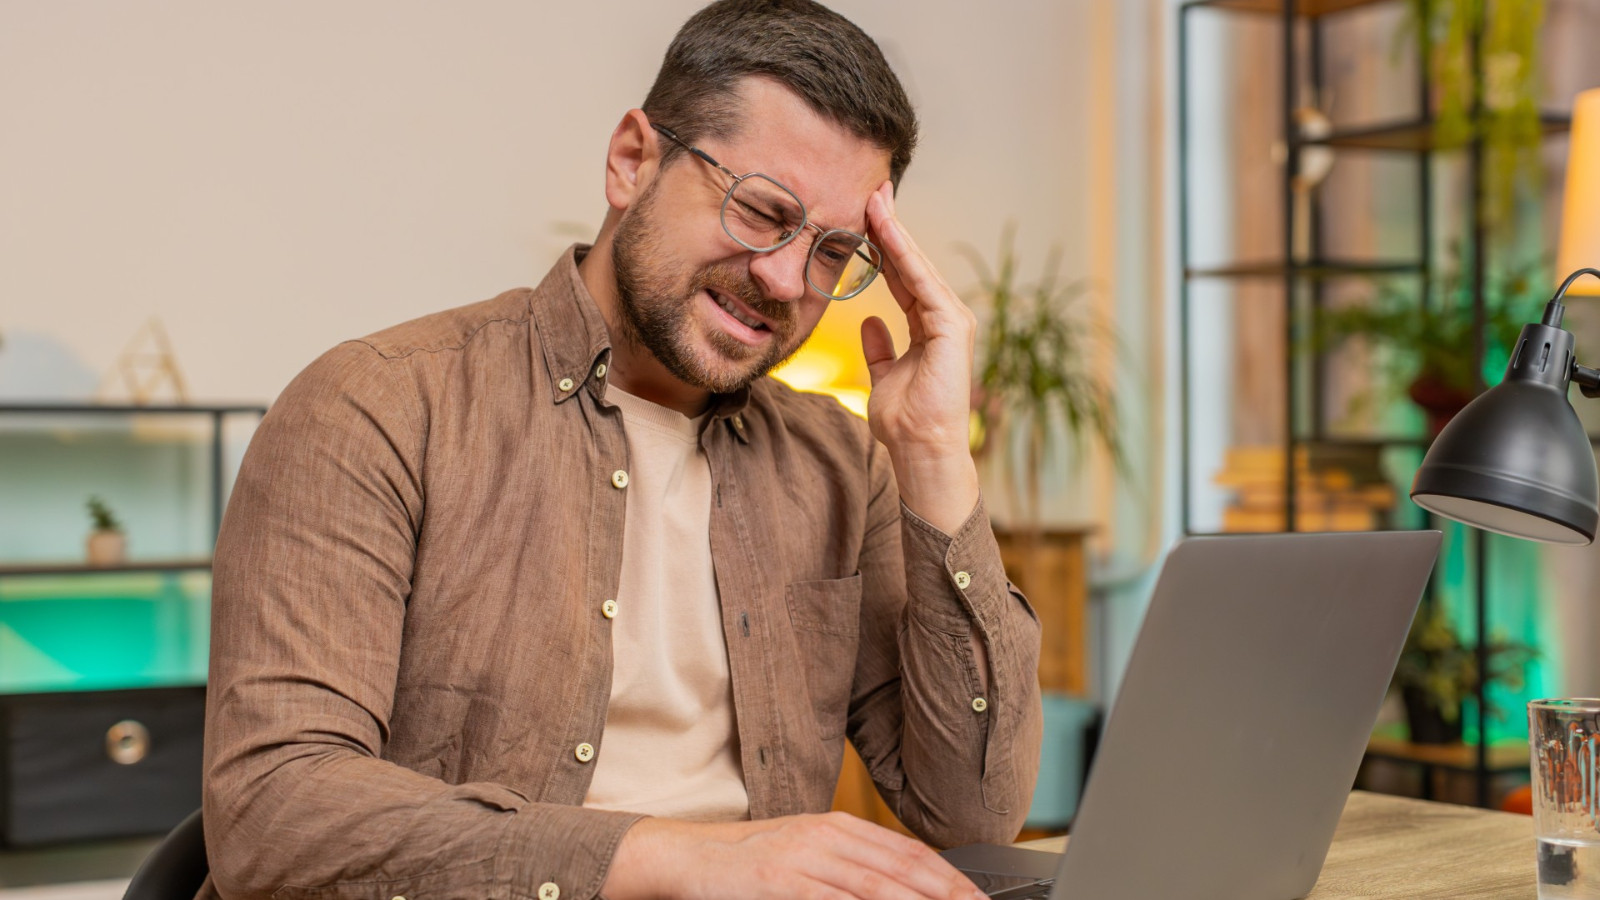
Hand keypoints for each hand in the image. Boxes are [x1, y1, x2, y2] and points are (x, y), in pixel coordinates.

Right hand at [601, 812, 986, 899]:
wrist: (685, 856)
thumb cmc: (745, 862)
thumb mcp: (805, 853)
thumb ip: (850, 867)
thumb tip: (901, 884)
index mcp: (837, 826)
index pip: (909, 853)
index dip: (950, 878)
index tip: (978, 898)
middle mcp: (826, 836)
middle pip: (903, 870)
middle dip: (947, 895)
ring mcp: (803, 859)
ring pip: (876, 888)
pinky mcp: (781, 883)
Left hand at [860, 182, 979, 533]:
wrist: (922, 450)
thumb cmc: (905, 422)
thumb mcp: (883, 376)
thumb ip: (880, 349)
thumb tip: (870, 322)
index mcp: (929, 326)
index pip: (902, 275)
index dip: (883, 245)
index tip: (863, 214)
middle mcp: (944, 318)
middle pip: (911, 263)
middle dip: (890, 226)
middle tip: (871, 189)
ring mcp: (952, 320)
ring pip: (917, 266)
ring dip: (895, 232)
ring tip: (875, 198)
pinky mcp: (953, 327)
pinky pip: (922, 283)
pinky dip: (904, 255)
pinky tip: (886, 230)